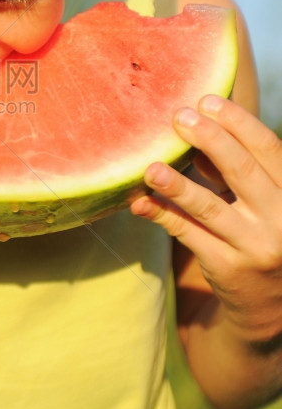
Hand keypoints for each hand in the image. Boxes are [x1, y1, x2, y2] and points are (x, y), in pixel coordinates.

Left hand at [131, 96, 281, 344]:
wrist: (269, 308)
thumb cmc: (261, 236)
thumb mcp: (260, 203)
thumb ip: (232, 171)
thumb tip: (195, 132)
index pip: (268, 149)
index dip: (237, 122)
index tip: (206, 100)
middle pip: (241, 171)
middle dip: (209, 140)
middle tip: (178, 116)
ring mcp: (255, 247)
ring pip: (209, 208)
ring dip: (176, 184)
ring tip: (150, 166)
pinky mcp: (227, 268)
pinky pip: (188, 235)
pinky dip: (161, 216)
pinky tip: (139, 202)